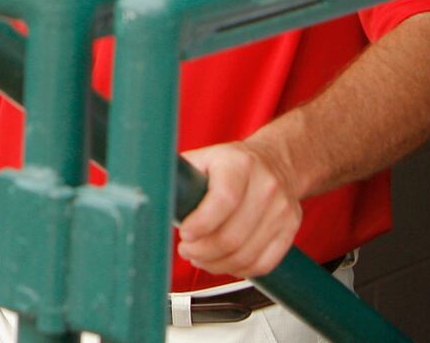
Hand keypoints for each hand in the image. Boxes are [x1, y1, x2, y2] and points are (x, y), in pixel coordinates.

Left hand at [177, 140, 302, 278]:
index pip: (223, 200)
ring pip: (246, 255)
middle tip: (186, 250)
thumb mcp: (203, 158)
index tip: (183, 234)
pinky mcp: (290, 229)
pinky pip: (264, 263)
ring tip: (199, 258)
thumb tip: (139, 189)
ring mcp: (282, 210)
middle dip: (202, 251)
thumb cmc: (231, 164)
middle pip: (233, 235)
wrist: (276, 163)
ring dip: (216, 264)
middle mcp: (265, 186)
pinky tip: (223, 262)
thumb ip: (179, 176)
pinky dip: (239, 269)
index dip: (201, 224)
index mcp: (238, 164)